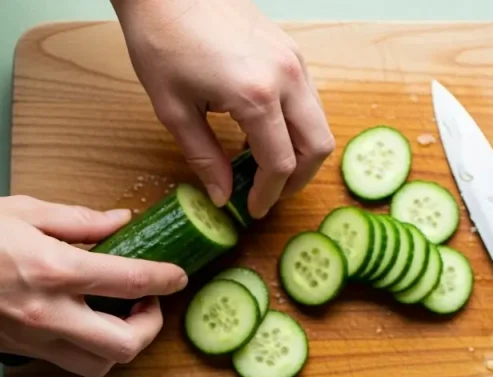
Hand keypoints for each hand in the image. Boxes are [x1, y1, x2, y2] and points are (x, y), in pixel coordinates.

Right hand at [0, 196, 186, 376]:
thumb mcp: (23, 211)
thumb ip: (78, 220)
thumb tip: (120, 221)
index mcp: (54, 270)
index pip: (131, 282)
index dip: (166, 280)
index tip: (177, 276)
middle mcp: (49, 314)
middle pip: (126, 346)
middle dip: (151, 328)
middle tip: (150, 304)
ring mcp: (34, 339)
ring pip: (101, 366)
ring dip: (122, 346)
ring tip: (123, 317)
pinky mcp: (21, 352)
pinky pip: (71, 364)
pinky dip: (92, 350)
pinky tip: (90, 324)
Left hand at [112, 0, 334, 216]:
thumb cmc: (161, 39)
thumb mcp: (174, 111)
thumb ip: (205, 159)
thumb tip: (223, 197)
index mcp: (256, 95)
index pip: (281, 164)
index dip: (269, 195)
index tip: (253, 209)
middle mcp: (286, 76)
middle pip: (317, 147)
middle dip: (297, 180)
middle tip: (269, 193)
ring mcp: (294, 59)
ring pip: (319, 123)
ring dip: (300, 152)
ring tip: (265, 165)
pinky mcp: (291, 49)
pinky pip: (309, 100)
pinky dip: (296, 125)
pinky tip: (263, 133)